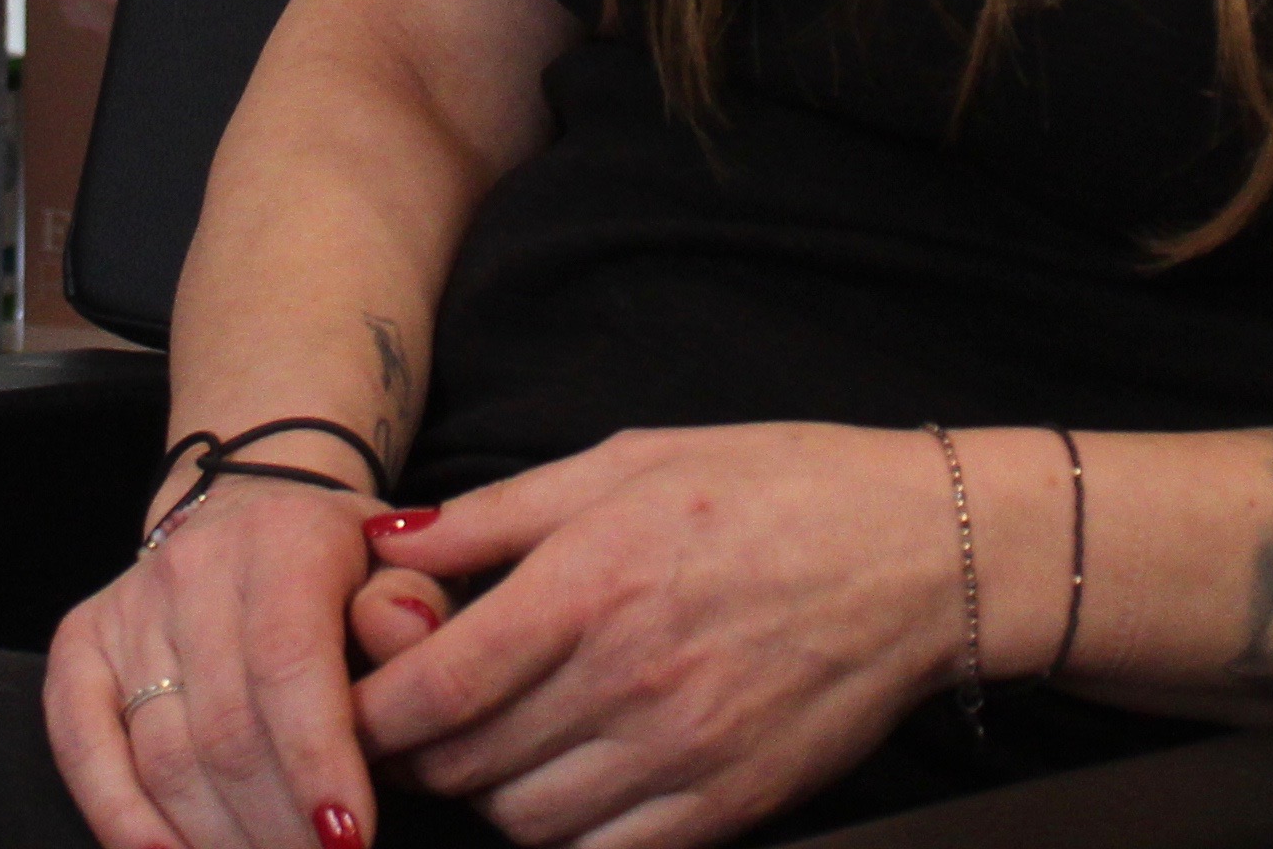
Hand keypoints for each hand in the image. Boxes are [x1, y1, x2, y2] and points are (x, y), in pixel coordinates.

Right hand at [45, 476, 388, 848]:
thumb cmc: (348, 568)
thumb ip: (418, 607)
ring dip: (217, 838)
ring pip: (163, 753)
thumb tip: (406, 635)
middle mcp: (195, 564)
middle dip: (277, 825)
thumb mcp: (410, 568)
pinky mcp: (81, 642)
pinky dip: (122, 819)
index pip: (289, 662)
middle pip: (226, 727)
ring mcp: (130, 604)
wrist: (256, 511)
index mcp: (284, 537)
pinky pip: (82, 746)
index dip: (317, 762)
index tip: (349, 840)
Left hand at [348, 426, 960, 848]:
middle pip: (463, 763)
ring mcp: (681, 755)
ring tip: (500, 740)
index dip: (368, 704)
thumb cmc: (772, 486)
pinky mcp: (726, 808)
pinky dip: (564, 832)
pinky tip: (567, 782)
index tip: (354, 691)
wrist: (918, 554)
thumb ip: (495, 515)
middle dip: (417, 746)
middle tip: (419, 712)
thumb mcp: (624, 460)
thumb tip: (382, 546)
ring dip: (486, 792)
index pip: (433, 687)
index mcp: (592, 582)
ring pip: (521, 821)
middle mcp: (630, 679)